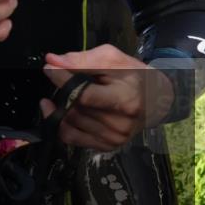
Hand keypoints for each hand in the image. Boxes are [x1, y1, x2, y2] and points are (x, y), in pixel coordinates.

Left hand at [40, 45, 174, 151]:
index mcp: (125, 100)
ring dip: (60, 105)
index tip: (50, 67)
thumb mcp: (112, 58)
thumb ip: (82, 59)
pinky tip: (56, 109)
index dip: (62, 80)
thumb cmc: (132, 75)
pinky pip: (70, 137)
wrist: (155, 98)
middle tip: (59, 76)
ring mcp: (114, 138)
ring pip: (69, 121)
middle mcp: (120, 124)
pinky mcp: (106, 146)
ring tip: (65, 91)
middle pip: (75, 108)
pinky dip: (59, 122)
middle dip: (61, 89)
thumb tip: (52, 61)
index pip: (83, 95)